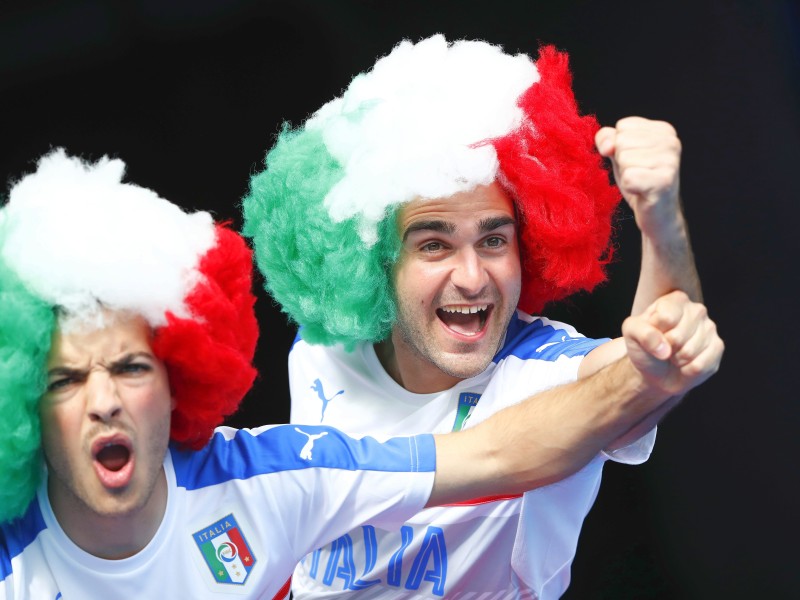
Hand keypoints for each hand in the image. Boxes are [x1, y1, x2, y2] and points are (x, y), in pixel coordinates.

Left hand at [595, 117, 681, 234]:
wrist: (658, 216)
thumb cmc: (638, 182)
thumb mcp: (619, 155)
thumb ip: (607, 138)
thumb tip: (608, 146)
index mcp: (664, 130)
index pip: (622, 126)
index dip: (619, 147)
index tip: (636, 162)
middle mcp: (671, 142)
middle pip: (621, 141)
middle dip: (622, 162)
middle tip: (639, 174)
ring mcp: (670, 161)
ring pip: (624, 158)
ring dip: (626, 175)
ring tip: (641, 182)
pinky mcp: (663, 181)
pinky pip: (628, 177)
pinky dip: (629, 187)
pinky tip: (642, 191)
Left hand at [622, 290, 723, 397]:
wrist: (655, 371)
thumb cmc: (643, 346)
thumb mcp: (631, 333)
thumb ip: (642, 332)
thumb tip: (663, 347)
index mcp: (675, 300)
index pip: (666, 318)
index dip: (655, 332)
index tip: (652, 333)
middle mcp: (696, 309)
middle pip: (678, 336)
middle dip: (666, 348)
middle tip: (664, 347)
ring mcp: (710, 328)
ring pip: (689, 352)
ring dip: (676, 360)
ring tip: (673, 355)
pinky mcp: (717, 348)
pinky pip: (700, 365)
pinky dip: (687, 370)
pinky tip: (685, 364)